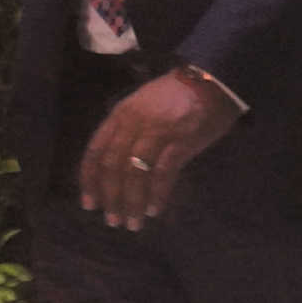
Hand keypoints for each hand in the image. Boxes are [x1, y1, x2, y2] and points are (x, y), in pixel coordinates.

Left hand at [78, 67, 242, 229]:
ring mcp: (157, 131)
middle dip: (110, 197)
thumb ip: (126, 130)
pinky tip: (155, 209)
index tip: (89, 205)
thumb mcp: (142, 104)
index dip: (89, 181)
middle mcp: (134, 123)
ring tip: (134, 222)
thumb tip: (115, 168)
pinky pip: (162, 174)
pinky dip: (156, 194)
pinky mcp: (180, 141)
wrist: (212, 79)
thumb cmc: (176, 95)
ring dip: (132, 202)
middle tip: (113, 221)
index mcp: (121, 113)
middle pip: (113, 166)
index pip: (96, 151)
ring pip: (134, 173)